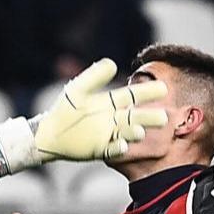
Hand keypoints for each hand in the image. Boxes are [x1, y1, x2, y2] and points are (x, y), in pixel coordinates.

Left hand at [0, 59, 171, 174]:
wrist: (50, 132)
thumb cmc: (65, 108)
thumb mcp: (79, 89)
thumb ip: (95, 77)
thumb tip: (113, 63)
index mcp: (112, 103)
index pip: (133, 96)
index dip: (147, 93)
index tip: (163, 88)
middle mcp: (115, 119)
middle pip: (136, 117)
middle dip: (149, 117)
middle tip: (164, 117)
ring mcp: (110, 135)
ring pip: (128, 134)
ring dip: (135, 133)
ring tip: (141, 131)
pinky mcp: (101, 150)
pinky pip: (113, 150)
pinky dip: (119, 148)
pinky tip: (123, 145)